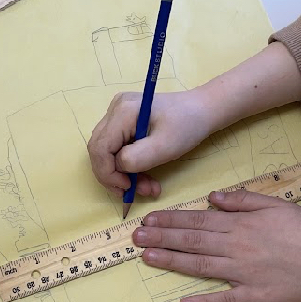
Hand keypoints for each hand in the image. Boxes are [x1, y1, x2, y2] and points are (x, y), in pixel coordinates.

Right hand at [87, 89, 212, 197]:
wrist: (201, 111)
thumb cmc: (187, 126)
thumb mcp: (165, 147)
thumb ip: (136, 158)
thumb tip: (118, 168)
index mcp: (123, 111)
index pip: (99, 148)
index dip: (107, 173)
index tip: (127, 188)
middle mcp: (114, 109)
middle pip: (99, 150)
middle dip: (115, 176)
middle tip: (135, 192)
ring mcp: (117, 114)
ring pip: (107, 152)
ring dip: (123, 174)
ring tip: (147, 187)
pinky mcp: (123, 122)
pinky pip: (116, 148)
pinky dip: (128, 166)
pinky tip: (144, 176)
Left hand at [132, 189, 300, 301]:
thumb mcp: (275, 204)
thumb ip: (243, 200)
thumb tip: (213, 197)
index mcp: (240, 225)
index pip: (198, 221)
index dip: (171, 220)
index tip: (149, 219)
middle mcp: (236, 247)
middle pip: (193, 241)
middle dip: (161, 238)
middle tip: (134, 237)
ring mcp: (242, 274)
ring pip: (200, 266)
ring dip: (172, 262)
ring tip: (146, 257)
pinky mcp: (253, 296)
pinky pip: (224, 300)